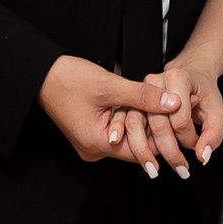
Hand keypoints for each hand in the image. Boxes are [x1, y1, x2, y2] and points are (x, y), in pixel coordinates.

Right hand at [39, 55, 169, 163]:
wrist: (41, 73)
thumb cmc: (67, 79)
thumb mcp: (110, 85)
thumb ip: (142, 96)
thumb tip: (171, 103)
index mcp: (96, 143)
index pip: (139, 150)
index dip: (161, 139)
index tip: (181, 132)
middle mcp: (93, 148)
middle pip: (134, 145)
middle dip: (154, 131)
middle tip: (176, 119)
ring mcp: (90, 141)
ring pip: (127, 137)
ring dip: (142, 123)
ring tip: (162, 111)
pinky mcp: (90, 131)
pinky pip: (116, 130)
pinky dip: (129, 119)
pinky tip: (141, 108)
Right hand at [116, 61, 222, 179]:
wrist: (190, 80)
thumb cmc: (202, 93)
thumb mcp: (217, 111)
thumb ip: (213, 134)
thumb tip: (202, 155)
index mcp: (177, 78)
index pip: (180, 118)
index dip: (188, 137)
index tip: (194, 143)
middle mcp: (155, 83)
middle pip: (156, 123)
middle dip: (168, 150)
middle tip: (179, 167)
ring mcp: (140, 92)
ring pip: (134, 123)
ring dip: (142, 150)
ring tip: (152, 168)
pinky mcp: (130, 102)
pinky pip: (121, 122)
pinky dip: (122, 138)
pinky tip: (125, 150)